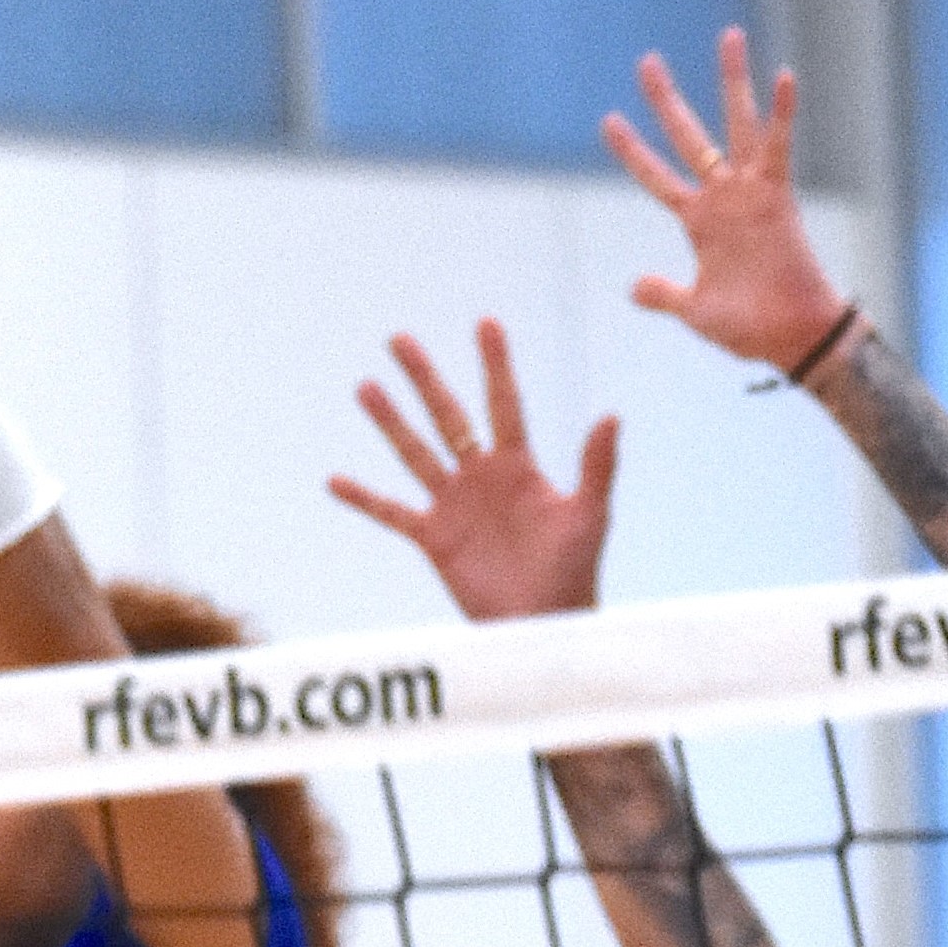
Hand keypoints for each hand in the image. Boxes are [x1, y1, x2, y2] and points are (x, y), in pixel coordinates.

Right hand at [331, 321, 617, 624]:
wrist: (544, 623)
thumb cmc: (574, 572)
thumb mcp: (590, 515)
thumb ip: (597, 466)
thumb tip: (612, 415)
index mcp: (519, 466)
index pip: (504, 403)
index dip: (495, 364)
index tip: (485, 323)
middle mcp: (481, 477)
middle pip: (447, 415)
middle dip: (424, 378)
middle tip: (398, 339)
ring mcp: (454, 506)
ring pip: (415, 453)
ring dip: (390, 422)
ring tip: (365, 387)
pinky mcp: (434, 538)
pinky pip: (392, 513)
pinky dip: (364, 499)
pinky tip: (335, 481)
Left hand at [602, 29, 850, 372]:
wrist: (790, 338)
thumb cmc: (749, 328)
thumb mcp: (694, 310)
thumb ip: (664, 294)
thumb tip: (634, 286)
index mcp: (698, 221)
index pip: (658, 176)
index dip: (634, 151)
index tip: (609, 120)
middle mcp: (723, 198)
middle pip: (689, 137)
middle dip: (667, 101)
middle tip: (646, 61)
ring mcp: (751, 193)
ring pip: (738, 125)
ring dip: (733, 82)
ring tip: (730, 36)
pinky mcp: (779, 197)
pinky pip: (780, 149)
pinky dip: (783, 114)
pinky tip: (784, 76)